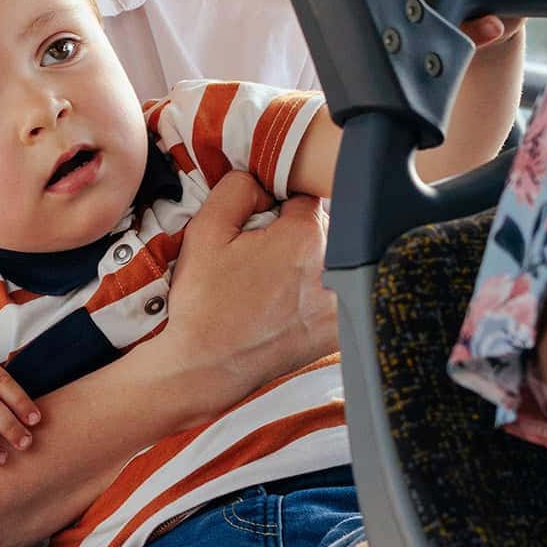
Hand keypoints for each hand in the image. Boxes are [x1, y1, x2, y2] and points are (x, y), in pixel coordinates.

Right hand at [152, 170, 335, 413]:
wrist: (208, 367)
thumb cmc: (204, 303)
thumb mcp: (206, 232)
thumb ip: (237, 188)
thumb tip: (263, 180)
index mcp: (305, 236)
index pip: (304, 197)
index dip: (278, 207)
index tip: (260, 226)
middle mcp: (334, 266)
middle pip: (324, 228)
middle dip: (295, 235)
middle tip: (261, 259)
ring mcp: (341, 301)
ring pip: (332, 260)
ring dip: (310, 264)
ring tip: (272, 286)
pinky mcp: (340, 329)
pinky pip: (337, 294)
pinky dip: (317, 295)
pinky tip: (286, 307)